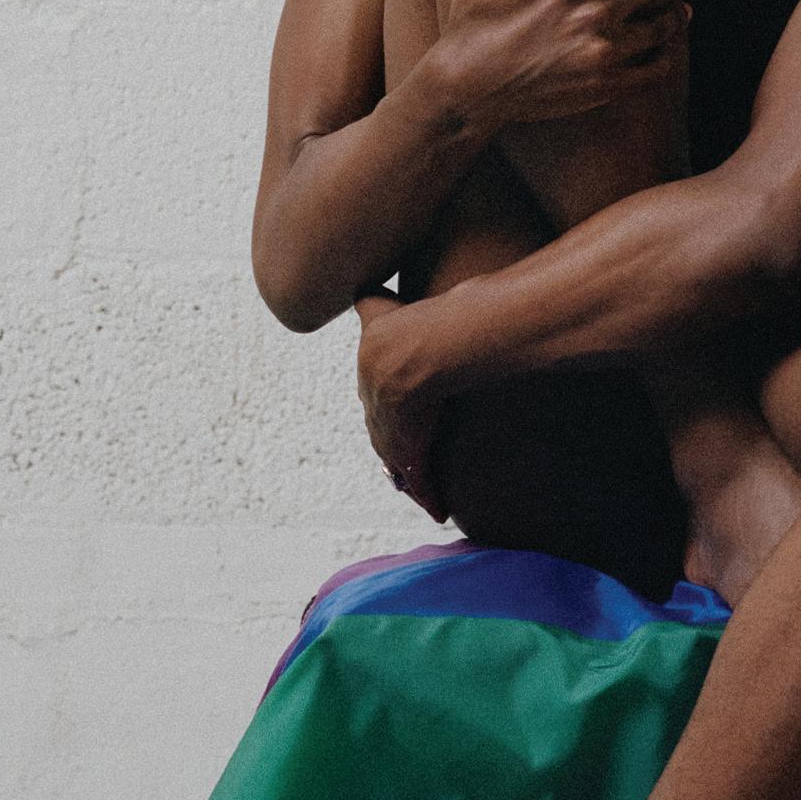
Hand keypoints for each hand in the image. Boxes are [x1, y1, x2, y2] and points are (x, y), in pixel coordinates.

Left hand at [354, 289, 447, 517]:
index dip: (384, 413)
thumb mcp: (378, 308)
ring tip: (424, 496)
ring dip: (412, 481)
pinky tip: (438, 511)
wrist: (414, 352)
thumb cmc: (404, 324)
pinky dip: (428, 497)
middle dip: (393, 451)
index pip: (376, 402)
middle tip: (404, 467)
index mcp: (371, 380)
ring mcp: (392, 434)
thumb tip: (362, 287)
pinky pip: (420, 482)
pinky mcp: (411, 452)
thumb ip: (370, 300)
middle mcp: (377, 411)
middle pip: (384, 438)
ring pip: (400, 465)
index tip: (393, 421)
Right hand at [435, 0, 687, 129]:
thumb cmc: (472, 15)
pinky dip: (666, 54)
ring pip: (661, 26)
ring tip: (680, 6)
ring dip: (675, 11)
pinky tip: (666, 46)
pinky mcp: (604, 86)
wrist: (467, 87)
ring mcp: (604, 54)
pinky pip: (654, 68)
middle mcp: (596, 15)